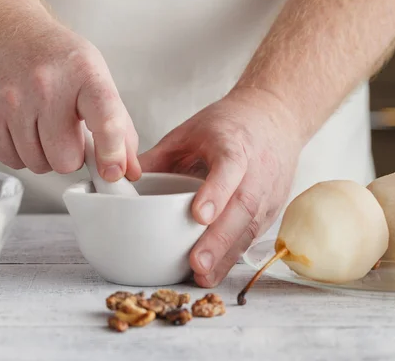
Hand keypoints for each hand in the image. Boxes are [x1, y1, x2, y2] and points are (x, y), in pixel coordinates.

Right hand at [0, 20, 140, 181]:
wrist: (3, 33)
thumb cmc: (55, 59)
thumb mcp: (95, 78)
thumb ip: (118, 126)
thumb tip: (129, 171)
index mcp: (83, 73)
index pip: (105, 119)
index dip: (112, 152)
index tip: (113, 173)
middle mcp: (45, 85)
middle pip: (66, 159)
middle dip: (70, 155)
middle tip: (66, 132)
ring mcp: (10, 101)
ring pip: (38, 165)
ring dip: (44, 154)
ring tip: (42, 124)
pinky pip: (12, 161)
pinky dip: (20, 152)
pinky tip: (22, 127)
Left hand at [139, 88, 302, 286]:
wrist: (275, 117)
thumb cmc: (228, 124)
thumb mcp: (189, 131)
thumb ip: (158, 157)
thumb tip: (119, 182)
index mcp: (233, 142)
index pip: (230, 166)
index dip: (217, 191)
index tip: (199, 215)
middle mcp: (257, 169)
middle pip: (242, 206)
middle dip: (219, 239)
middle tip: (196, 263)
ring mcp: (268, 191)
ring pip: (250, 227)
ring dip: (226, 255)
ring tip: (203, 276)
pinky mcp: (271, 208)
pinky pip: (253, 235)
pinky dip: (233, 255)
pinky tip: (214, 272)